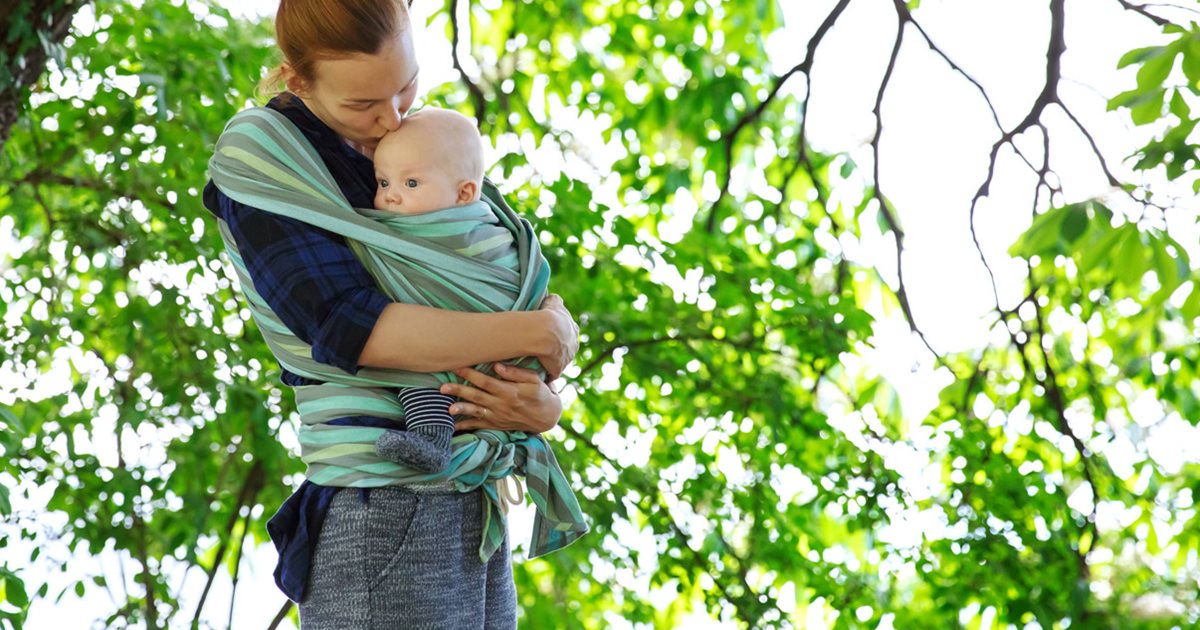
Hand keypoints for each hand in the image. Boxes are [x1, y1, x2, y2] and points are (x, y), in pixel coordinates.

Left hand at [442, 364, 562, 432]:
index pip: (486, 381)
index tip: (456, 365)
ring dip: (461, 410)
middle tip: (443, 387)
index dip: (470, 374)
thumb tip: (497, 366)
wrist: (547, 417)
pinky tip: (453, 426)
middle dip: (459, 391)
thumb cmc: (541, 393)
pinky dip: (466, 426)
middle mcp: (502, 405)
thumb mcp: (535, 380)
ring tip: (448, 409)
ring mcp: (498, 416)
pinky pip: (479, 425)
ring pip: (476, 412)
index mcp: (510, 391)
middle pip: (476, 396)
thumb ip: (516, 373)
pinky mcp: (496, 424)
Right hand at [538, 294, 578, 380]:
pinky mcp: (557, 369)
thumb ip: (555, 300)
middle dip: (558, 349)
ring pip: (559, 361)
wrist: (545, 332)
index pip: (568, 333)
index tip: (551, 334)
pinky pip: (551, 373)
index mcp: (573, 330)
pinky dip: (546, 373)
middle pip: (566, 349)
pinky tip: (537, 372)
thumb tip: (553, 298)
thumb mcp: (554, 302)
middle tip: (544, 348)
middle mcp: (573, 346)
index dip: (560, 334)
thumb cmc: (549, 315)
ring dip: (551, 362)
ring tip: (539, 361)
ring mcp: (566, 359)